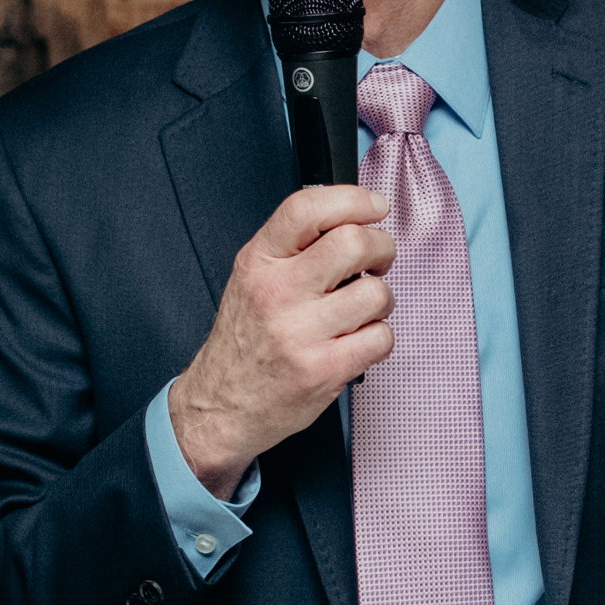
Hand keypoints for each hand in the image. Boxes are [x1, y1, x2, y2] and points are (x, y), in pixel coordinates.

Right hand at [168, 186, 395, 496]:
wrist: (222, 405)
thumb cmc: (244, 340)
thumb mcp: (251, 277)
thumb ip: (293, 245)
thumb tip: (351, 214)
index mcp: (258, 262)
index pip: (307, 209)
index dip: (352, 199)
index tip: (374, 206)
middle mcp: (277, 293)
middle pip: (353, 243)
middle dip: (381, 247)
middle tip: (378, 261)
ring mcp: (301, 333)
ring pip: (376, 292)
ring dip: (381, 299)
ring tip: (363, 309)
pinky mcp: (324, 369)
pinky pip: (380, 337)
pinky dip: (378, 337)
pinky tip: (358, 340)